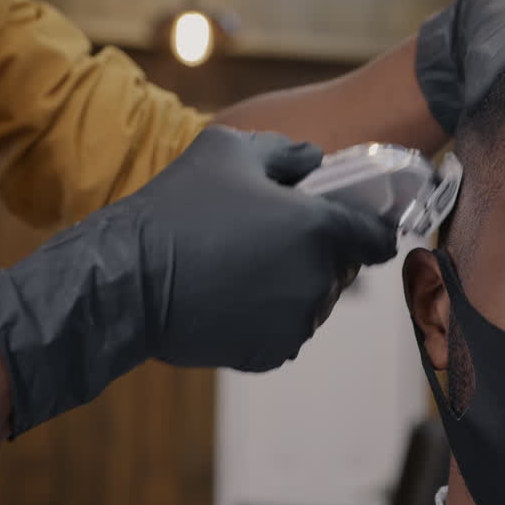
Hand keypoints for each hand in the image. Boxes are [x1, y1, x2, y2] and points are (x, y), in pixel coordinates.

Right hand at [0, 126, 395, 434]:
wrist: (127, 282)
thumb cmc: (177, 210)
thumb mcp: (228, 150)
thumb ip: (284, 152)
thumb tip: (313, 161)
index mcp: (319, 229)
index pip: (376, 237)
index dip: (369, 228)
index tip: (354, 224)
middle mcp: (317, 281)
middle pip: (341, 269)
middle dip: (320, 253)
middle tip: (273, 238)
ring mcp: (296, 323)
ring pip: (313, 302)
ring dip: (293, 286)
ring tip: (244, 266)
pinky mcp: (271, 353)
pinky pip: (285, 330)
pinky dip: (269, 316)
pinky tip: (231, 297)